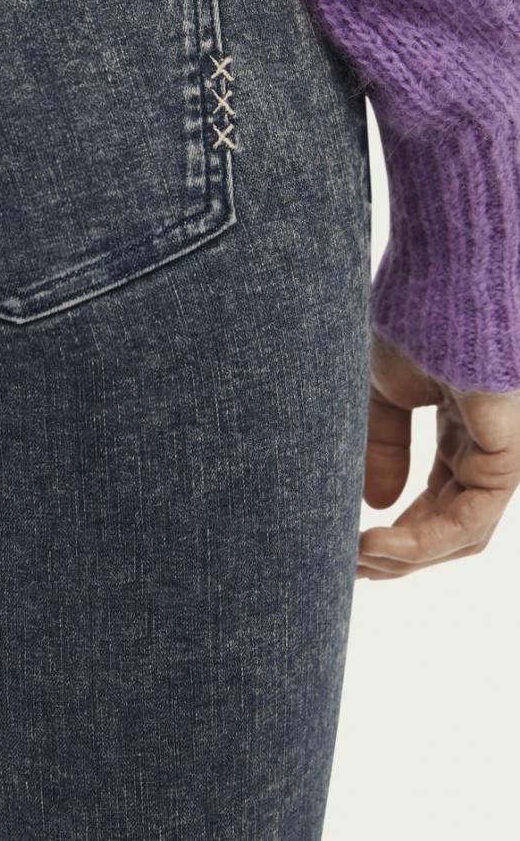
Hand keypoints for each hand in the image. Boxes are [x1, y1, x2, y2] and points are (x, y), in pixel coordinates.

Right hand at [357, 332, 519, 578]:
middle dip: (398, 555)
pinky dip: (423, 543)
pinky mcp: (507, 456)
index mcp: (462, 427)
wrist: (441, 281)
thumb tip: (376, 505)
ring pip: (461, 533)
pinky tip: (378, 546)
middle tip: (348, 567)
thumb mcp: (384, 390)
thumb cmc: (415, 317)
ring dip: (406, 558)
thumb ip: (383, 445)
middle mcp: (486, 446)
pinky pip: (471, 519)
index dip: (394, 529)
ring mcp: (501, 453)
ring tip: (356, 563)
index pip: (436, 498)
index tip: (345, 545)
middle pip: (448, 525)